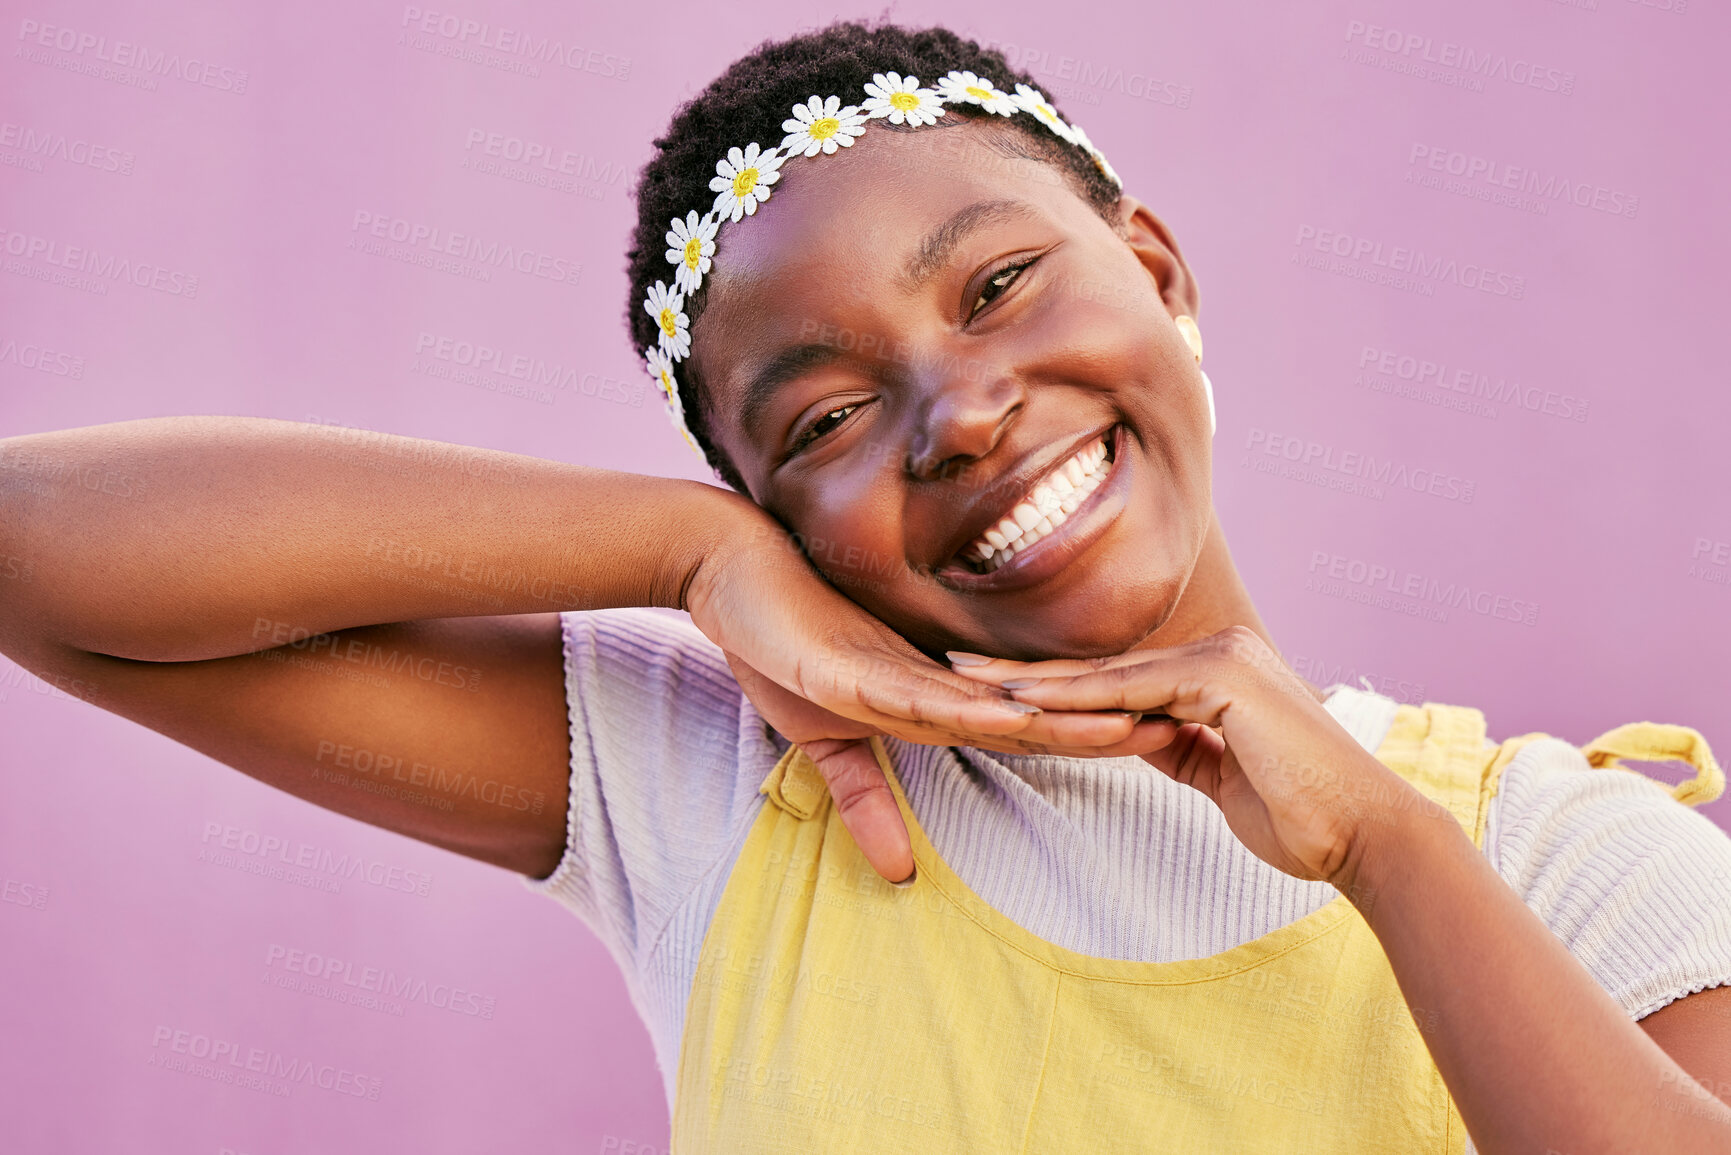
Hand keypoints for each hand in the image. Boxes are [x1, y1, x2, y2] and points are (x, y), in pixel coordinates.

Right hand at [686, 504, 1177, 882]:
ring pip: (1001, 702)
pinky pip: (927, 695)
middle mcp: (934, 678)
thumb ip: (868, 800)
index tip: (1156, 747)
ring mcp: (901, 669)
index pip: (1028, 724)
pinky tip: (1022, 717)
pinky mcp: (860, 668)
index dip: (1089, 736)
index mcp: (935, 694)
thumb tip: (900, 873)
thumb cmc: (776, 646)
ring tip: (1140, 725)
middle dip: (1108, 724)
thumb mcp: (825, 742)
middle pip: (1037, 711)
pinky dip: (977, 708)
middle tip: (1186, 734)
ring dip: (1068, 716)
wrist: (725, 574)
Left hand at [948, 626, 1447, 887]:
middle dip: (1025, 671)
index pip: (1116, 679)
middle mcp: (1218, 652)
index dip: (1052, 684)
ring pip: (1106, 676)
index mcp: (1218, 671)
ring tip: (967, 680)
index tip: (993, 687)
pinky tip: (1023, 704)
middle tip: (954, 664)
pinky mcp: (1224, 679)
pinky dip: (1075, 701)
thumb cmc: (1302, 816)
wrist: (1363, 835)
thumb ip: (1178, 747)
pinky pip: (1131, 694)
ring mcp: (1222, 659)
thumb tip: (1133, 739)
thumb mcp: (1220, 776)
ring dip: (1033, 681)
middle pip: (1101, 668)